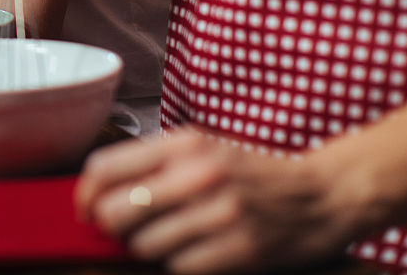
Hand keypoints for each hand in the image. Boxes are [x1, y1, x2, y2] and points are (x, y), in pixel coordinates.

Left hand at [74, 130, 356, 273]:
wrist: (323, 195)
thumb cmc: (254, 174)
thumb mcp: (204, 150)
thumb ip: (155, 164)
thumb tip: (99, 193)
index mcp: (186, 144)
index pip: (107, 166)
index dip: (86, 193)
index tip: (84, 208)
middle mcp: (200, 174)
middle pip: (116, 210)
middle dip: (113, 225)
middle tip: (126, 228)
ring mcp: (221, 213)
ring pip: (143, 245)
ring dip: (147, 249)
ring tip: (170, 239)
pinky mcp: (240, 250)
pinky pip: (178, 268)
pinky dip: (178, 266)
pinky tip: (196, 253)